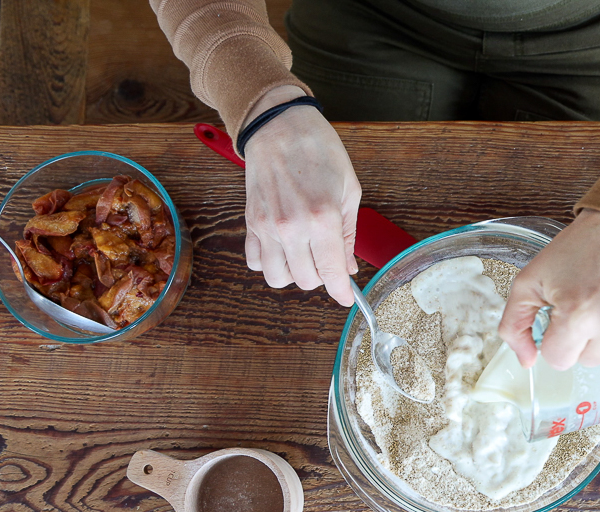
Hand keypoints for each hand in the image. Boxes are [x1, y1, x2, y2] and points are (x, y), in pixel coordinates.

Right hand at [243, 85, 359, 305]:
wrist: (279, 125)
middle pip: (305, 281)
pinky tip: (283, 248)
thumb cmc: (319, 150)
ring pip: (278, 278)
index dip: (342, 292)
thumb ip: (348, 235)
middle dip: (322, 278)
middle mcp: (292, 227)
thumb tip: (347, 268)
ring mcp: (267, 227)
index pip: (331, 274)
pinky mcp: (250, 222)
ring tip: (305, 256)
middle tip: (328, 260)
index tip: (347, 298)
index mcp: (322, 218)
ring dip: (294, 274)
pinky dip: (269, 263)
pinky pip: (255, 262)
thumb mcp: (349, 190)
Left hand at [499, 209, 599, 369]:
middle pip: (586, 361)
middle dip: (581, 339)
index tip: (563, 315)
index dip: (555, 338)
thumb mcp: (531, 279)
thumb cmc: (580, 248)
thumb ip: (514, 324)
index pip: (557, 360)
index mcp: (577, 315)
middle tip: (587, 305)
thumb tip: (525, 361)